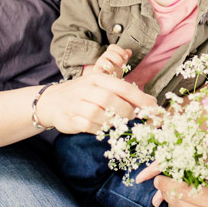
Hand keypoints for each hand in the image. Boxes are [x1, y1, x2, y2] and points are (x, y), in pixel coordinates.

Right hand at [37, 72, 154, 134]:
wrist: (52, 101)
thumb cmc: (85, 93)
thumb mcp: (101, 85)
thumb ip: (123, 91)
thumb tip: (151, 102)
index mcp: (97, 78)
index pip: (123, 87)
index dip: (141, 98)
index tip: (154, 108)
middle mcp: (86, 88)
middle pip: (110, 99)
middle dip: (126, 111)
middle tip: (133, 117)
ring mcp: (76, 104)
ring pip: (98, 113)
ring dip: (113, 121)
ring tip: (118, 122)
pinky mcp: (70, 119)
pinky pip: (88, 126)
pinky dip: (99, 129)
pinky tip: (103, 127)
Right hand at [86, 44, 131, 77]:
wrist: (104, 87)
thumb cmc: (113, 76)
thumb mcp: (121, 67)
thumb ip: (125, 58)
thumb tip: (129, 51)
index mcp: (109, 56)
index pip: (112, 47)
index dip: (120, 50)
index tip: (126, 57)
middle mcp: (103, 58)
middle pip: (109, 50)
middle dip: (118, 56)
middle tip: (123, 65)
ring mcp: (99, 64)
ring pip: (105, 56)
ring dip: (115, 60)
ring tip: (119, 68)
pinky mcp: (96, 70)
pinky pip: (101, 63)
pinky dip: (110, 67)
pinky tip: (113, 73)